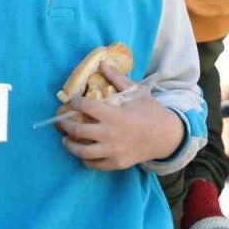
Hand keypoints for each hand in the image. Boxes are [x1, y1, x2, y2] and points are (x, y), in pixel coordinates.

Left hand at [57, 62, 183, 170]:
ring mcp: (113, 151)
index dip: (75, 102)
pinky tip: (82, 152)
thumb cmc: (151, 112)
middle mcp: (111, 134)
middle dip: (65, 125)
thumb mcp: (137, 92)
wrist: (167, 136)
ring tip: (65, 139)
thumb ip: (117, 78)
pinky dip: (85, 159)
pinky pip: (94, 164)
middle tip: (60, 121)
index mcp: (114, 114)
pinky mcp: (116, 163)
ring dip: (70, 144)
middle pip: (78, 131)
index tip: (72, 100)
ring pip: (82, 151)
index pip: (86, 106)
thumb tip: (102, 63)